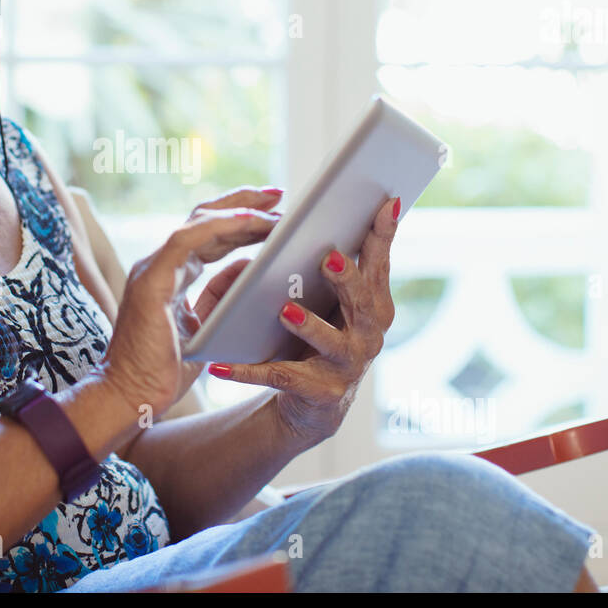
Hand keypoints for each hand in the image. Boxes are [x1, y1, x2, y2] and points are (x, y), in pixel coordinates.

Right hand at [172, 186, 282, 400]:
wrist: (130, 397)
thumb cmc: (162, 372)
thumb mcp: (205, 328)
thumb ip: (221, 297)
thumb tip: (251, 268)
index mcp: (171, 275)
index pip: (207, 235)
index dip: (239, 220)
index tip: (273, 211)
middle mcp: (159, 265)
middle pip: (204, 219)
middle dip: (243, 204)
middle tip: (278, 194)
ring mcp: (152, 268)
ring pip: (198, 222)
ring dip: (239, 211)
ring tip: (273, 205)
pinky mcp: (151, 279)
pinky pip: (187, 239)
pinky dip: (219, 226)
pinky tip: (249, 221)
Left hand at [207, 195, 400, 446]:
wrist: (313, 404)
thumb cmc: (321, 336)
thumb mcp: (333, 301)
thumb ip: (335, 264)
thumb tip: (316, 214)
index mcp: (373, 305)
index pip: (379, 264)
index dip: (383, 236)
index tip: (386, 203)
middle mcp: (369, 335)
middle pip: (363, 303)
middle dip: (347, 280)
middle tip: (328, 258)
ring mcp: (347, 366)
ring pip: (330, 342)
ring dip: (309, 325)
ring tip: (285, 311)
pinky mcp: (320, 393)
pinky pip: (281, 377)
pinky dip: (249, 371)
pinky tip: (221, 364)